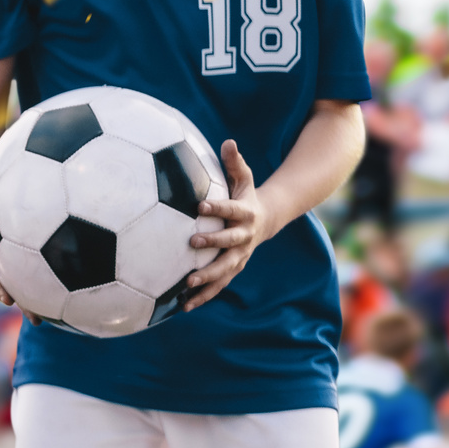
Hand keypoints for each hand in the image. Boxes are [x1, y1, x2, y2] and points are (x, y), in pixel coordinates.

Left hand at [184, 139, 269, 309]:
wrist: (265, 221)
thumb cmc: (246, 195)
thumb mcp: (244, 178)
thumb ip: (235, 163)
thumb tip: (229, 142)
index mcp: (245, 214)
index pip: (231, 210)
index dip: (217, 207)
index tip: (200, 204)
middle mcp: (244, 238)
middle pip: (229, 243)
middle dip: (212, 244)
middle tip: (192, 243)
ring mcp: (239, 256)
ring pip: (224, 270)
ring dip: (207, 279)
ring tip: (187, 285)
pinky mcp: (232, 269)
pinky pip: (218, 285)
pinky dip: (203, 296)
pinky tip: (183, 305)